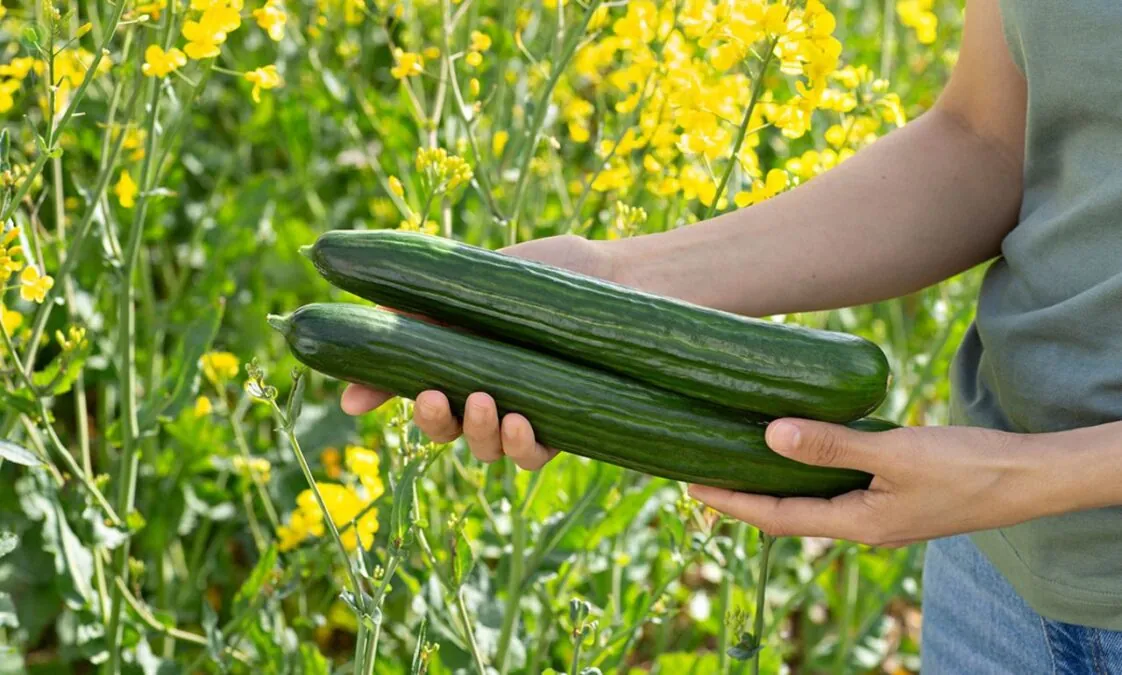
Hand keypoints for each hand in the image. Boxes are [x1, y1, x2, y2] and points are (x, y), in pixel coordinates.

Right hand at [341, 234, 616, 469]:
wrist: (616, 273)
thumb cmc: (538, 279)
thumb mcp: (464, 292)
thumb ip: (410, 327)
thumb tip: (347, 392)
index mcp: (462, 365)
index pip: (418, 398)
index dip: (382, 403)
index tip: (359, 402)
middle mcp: (492, 397)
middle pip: (447, 431)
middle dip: (432, 422)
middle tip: (431, 397)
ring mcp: (528, 415)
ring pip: (488, 449)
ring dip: (476, 434)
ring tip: (483, 401)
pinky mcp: (567, 427)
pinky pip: (535, 456)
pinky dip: (521, 447)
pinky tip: (521, 421)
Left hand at [688, 420, 1058, 546]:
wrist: (1027, 477)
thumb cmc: (966, 466)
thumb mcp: (894, 452)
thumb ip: (833, 444)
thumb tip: (770, 434)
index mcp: (856, 524)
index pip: (776, 517)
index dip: (731, 502)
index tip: (690, 484)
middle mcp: (860, 524)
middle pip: (786, 511)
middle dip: (741, 494)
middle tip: (698, 469)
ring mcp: (877, 510)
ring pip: (810, 497)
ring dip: (772, 480)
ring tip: (735, 456)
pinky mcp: (892, 493)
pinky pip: (836, 483)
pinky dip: (808, 468)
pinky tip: (797, 446)